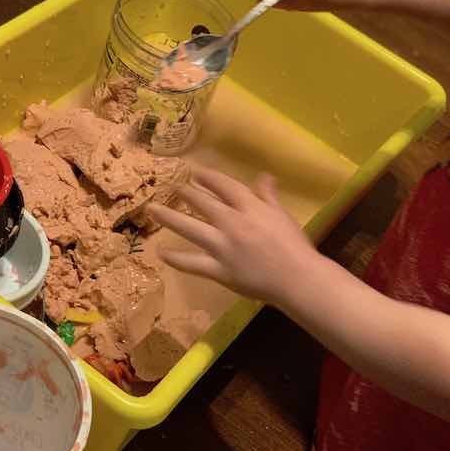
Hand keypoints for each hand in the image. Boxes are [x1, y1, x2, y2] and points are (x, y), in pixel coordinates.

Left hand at [147, 168, 324, 304]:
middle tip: (172, 187)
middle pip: (202, 203)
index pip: (223, 186)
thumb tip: (263, 176)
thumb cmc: (295, 246)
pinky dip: (175, 258)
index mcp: (250, 207)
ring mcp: (223, 247)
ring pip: (190, 228)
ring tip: (152, 210)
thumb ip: (268, 196)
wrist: (298, 278)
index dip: (207, 177)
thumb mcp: (283, 215)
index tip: (195, 172)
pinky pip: (192, 263)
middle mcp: (232, 223)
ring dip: (168, 217)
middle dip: (185, 193)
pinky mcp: (219, 270)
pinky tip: (160, 252)